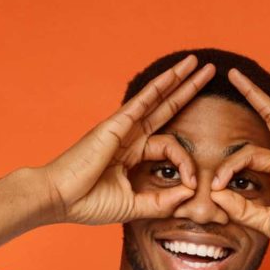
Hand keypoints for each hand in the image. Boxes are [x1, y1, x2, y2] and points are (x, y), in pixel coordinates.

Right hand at [38, 55, 215, 225]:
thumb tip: (189, 194)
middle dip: (188, 91)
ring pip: (158, 98)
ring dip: (179, 79)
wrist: (60, 199)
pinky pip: (143, 101)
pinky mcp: (116, 124)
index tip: (191, 184)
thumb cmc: (89, 203)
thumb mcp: (134, 206)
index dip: (186, 163)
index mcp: (132, 154)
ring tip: (199, 63)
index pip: (170, 148)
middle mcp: (130, 136)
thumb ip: (161, 202)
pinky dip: (160, 86)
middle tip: (209, 72)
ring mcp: (123, 127)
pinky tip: (176, 74)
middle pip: (166, 108)